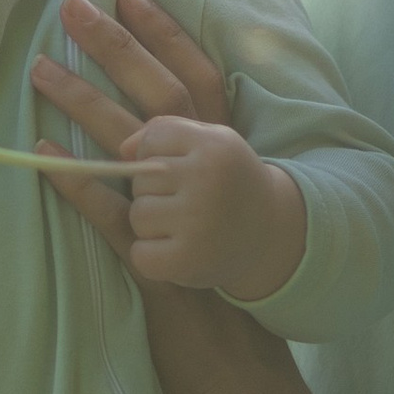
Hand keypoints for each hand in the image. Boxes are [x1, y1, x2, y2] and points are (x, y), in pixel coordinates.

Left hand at [28, 0, 233, 256]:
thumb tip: (129, 47)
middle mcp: (202, 164)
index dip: (161, 31)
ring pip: (127, 149)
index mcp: (217, 135)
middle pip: (154, 95)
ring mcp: (182, 205)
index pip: (191, 72)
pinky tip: (43, 149)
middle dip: (113, 48)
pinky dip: (75, 180)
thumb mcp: (212, 149)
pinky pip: (108, 207)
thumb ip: (179, 114)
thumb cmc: (220, 196)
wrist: (256, 262)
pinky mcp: (159, 245)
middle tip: (70, 10)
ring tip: (38, 68)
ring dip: (83, 103)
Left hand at [121, 115, 304, 301]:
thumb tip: (122, 151)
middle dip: (154, 191)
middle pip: (141, 179)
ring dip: (152, 224)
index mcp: (215, 147)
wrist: (271, 232)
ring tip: (183, 226)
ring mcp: (198, 223)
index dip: (156, 154)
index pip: (153, 138)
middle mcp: (207, 181)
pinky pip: (140, 254)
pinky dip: (150, 256)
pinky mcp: (188, 261)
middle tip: (187, 202)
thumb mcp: (211, 142)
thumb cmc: (230, 181)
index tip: (180, 169)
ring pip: (138, 215)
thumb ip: (166, 131)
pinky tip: (176, 250)